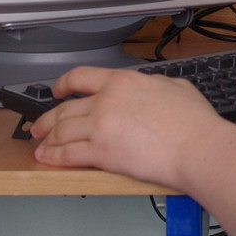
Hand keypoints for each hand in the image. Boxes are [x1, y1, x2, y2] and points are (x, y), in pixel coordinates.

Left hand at [29, 66, 235, 188]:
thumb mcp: (174, 85)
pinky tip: (47, 159)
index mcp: (122, 81)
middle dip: (47, 118)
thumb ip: (152, 84)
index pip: (80, 77)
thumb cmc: (193, 121)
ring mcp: (101, 127)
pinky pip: (68, 155)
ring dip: (47, 139)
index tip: (58, 90)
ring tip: (40, 145)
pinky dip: (53, 157)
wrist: (196, 146)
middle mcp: (106, 101)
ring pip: (61, 131)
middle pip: (64, 108)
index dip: (63, 84)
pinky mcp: (102, 153)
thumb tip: (149, 87)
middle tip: (39, 125)